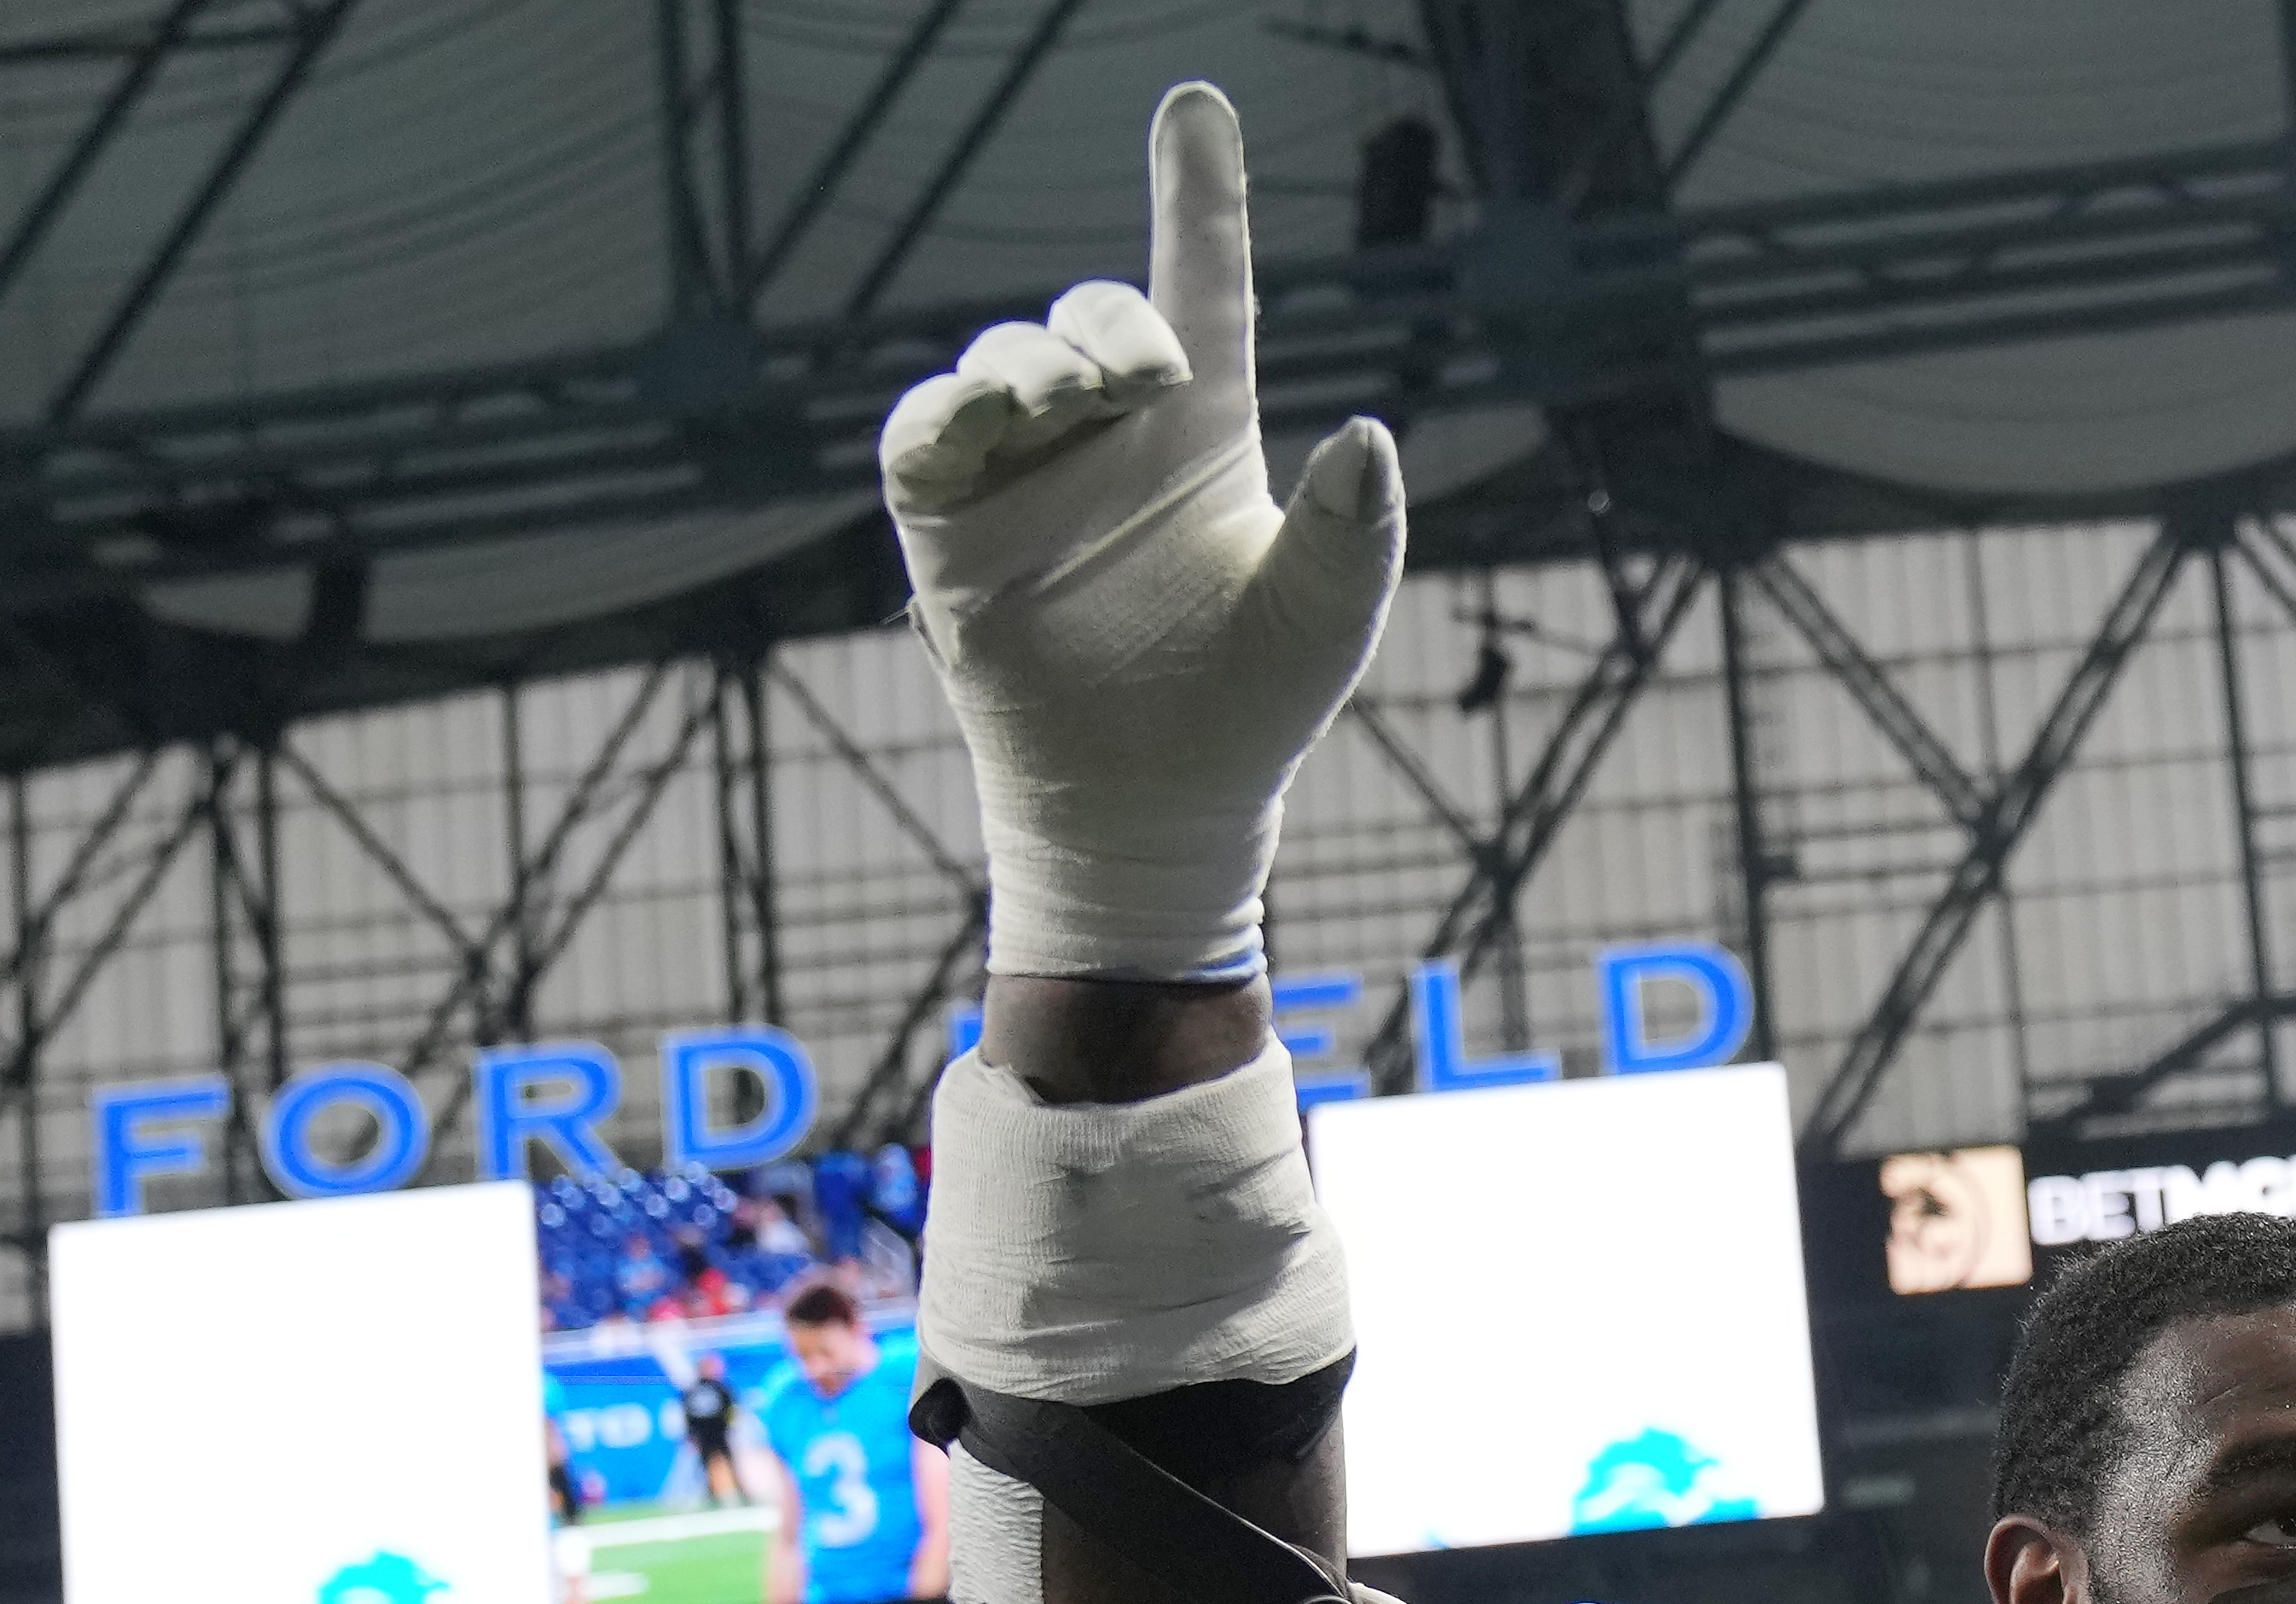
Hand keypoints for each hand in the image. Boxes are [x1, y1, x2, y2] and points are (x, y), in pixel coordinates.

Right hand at [879, 85, 1402, 978]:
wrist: (1154, 805)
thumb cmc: (1251, 706)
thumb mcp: (1323, 616)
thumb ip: (1353, 528)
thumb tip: (1368, 435)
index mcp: (1204, 432)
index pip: (1201, 285)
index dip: (1198, 195)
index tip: (1198, 106)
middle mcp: (1111, 432)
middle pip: (1096, 313)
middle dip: (1112, 322)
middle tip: (1147, 378)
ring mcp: (1025, 469)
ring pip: (1008, 360)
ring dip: (1038, 366)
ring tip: (1078, 409)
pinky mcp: (949, 518)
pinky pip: (927, 432)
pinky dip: (949, 411)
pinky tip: (988, 420)